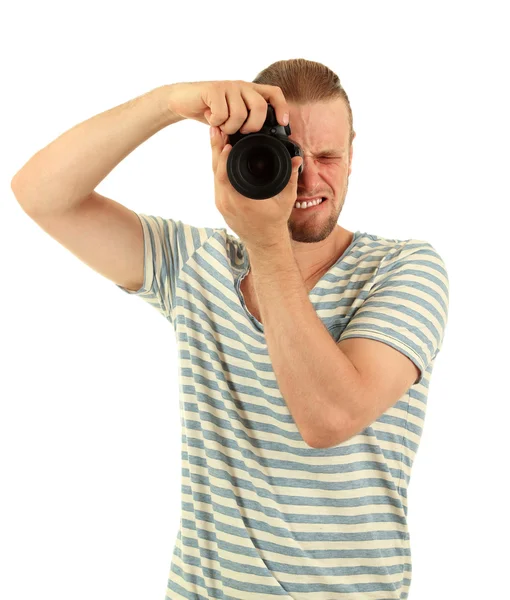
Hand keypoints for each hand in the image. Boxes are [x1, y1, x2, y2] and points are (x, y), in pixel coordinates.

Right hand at [167, 80, 289, 130]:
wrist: (183, 100)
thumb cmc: (210, 111)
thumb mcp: (232, 117)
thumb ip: (247, 121)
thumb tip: (264, 138)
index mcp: (250, 92)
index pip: (274, 93)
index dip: (282, 108)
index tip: (283, 123)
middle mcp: (242, 86)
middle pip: (260, 107)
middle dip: (252, 126)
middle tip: (240, 131)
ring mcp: (228, 86)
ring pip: (240, 114)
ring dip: (229, 127)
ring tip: (221, 124)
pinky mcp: (214, 89)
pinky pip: (222, 114)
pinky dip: (216, 122)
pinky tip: (210, 118)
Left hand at [210, 126, 302, 248]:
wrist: (264, 242)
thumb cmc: (275, 222)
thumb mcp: (286, 200)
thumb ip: (291, 178)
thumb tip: (297, 158)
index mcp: (239, 201)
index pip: (224, 175)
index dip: (223, 156)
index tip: (226, 140)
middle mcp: (226, 202)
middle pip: (215, 170)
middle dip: (215, 148)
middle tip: (216, 128)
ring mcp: (221, 203)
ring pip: (214, 175)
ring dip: (215, 155)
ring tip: (216, 135)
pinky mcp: (221, 203)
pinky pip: (217, 181)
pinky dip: (218, 165)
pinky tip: (219, 152)